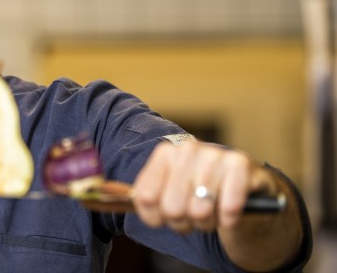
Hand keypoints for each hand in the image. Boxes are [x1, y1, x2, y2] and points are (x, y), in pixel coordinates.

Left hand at [132, 141, 276, 232]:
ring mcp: (215, 155)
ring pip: (200, 211)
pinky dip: (229, 219)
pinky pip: (228, 209)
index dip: (156, 218)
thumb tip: (123, 202)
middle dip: (185, 222)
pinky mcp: (241, 165)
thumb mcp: (170, 194)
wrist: (249, 192)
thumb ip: (148, 201)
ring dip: (209, 222)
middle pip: (171, 208)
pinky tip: (231, 211)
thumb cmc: (202, 195)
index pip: (146, 197)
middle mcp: (188, 150)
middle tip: (196, 215)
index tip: (166, 216)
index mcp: (165, 154)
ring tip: (214, 211)